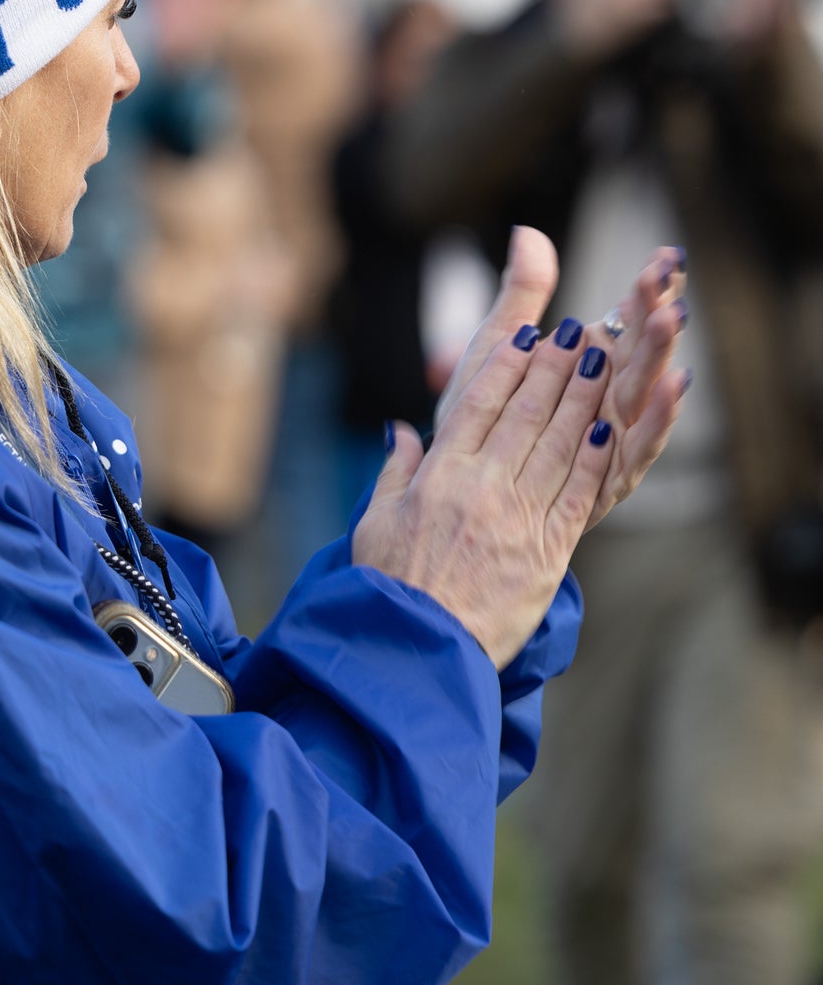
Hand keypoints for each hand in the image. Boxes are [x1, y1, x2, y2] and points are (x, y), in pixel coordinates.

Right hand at [355, 249, 687, 664]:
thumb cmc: (388, 589)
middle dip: (556, 369)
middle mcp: (481, 487)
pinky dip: (594, 458)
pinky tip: (608, 429)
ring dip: (584, 400)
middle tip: (580, 334)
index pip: (480, 404)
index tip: (529, 335)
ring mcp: (517, 517)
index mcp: (439, 475)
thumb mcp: (375, 522)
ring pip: (558, 444)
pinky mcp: (546, 551)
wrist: (416, 650)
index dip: (508, 365)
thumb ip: (394, 471)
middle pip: (527, 413)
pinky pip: (576, 493)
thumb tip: (401, 431)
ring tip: (602, 365)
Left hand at [434, 229, 686, 525]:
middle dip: (657, 315)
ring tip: (674, 317)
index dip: (649, 289)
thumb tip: (528, 231)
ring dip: (661, 355)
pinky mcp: (608, 480)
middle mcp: (609, 398)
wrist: (460, 491)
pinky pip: (638, 448)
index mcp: (589, 363)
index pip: (628, 319)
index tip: (668, 255)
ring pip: (644, 394)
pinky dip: (658, 419)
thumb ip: (521, 294)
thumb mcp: (498, 346)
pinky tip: (674, 386)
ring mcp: (612, 438)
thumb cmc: (480, 414)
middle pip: (641, 352)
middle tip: (672, 280)